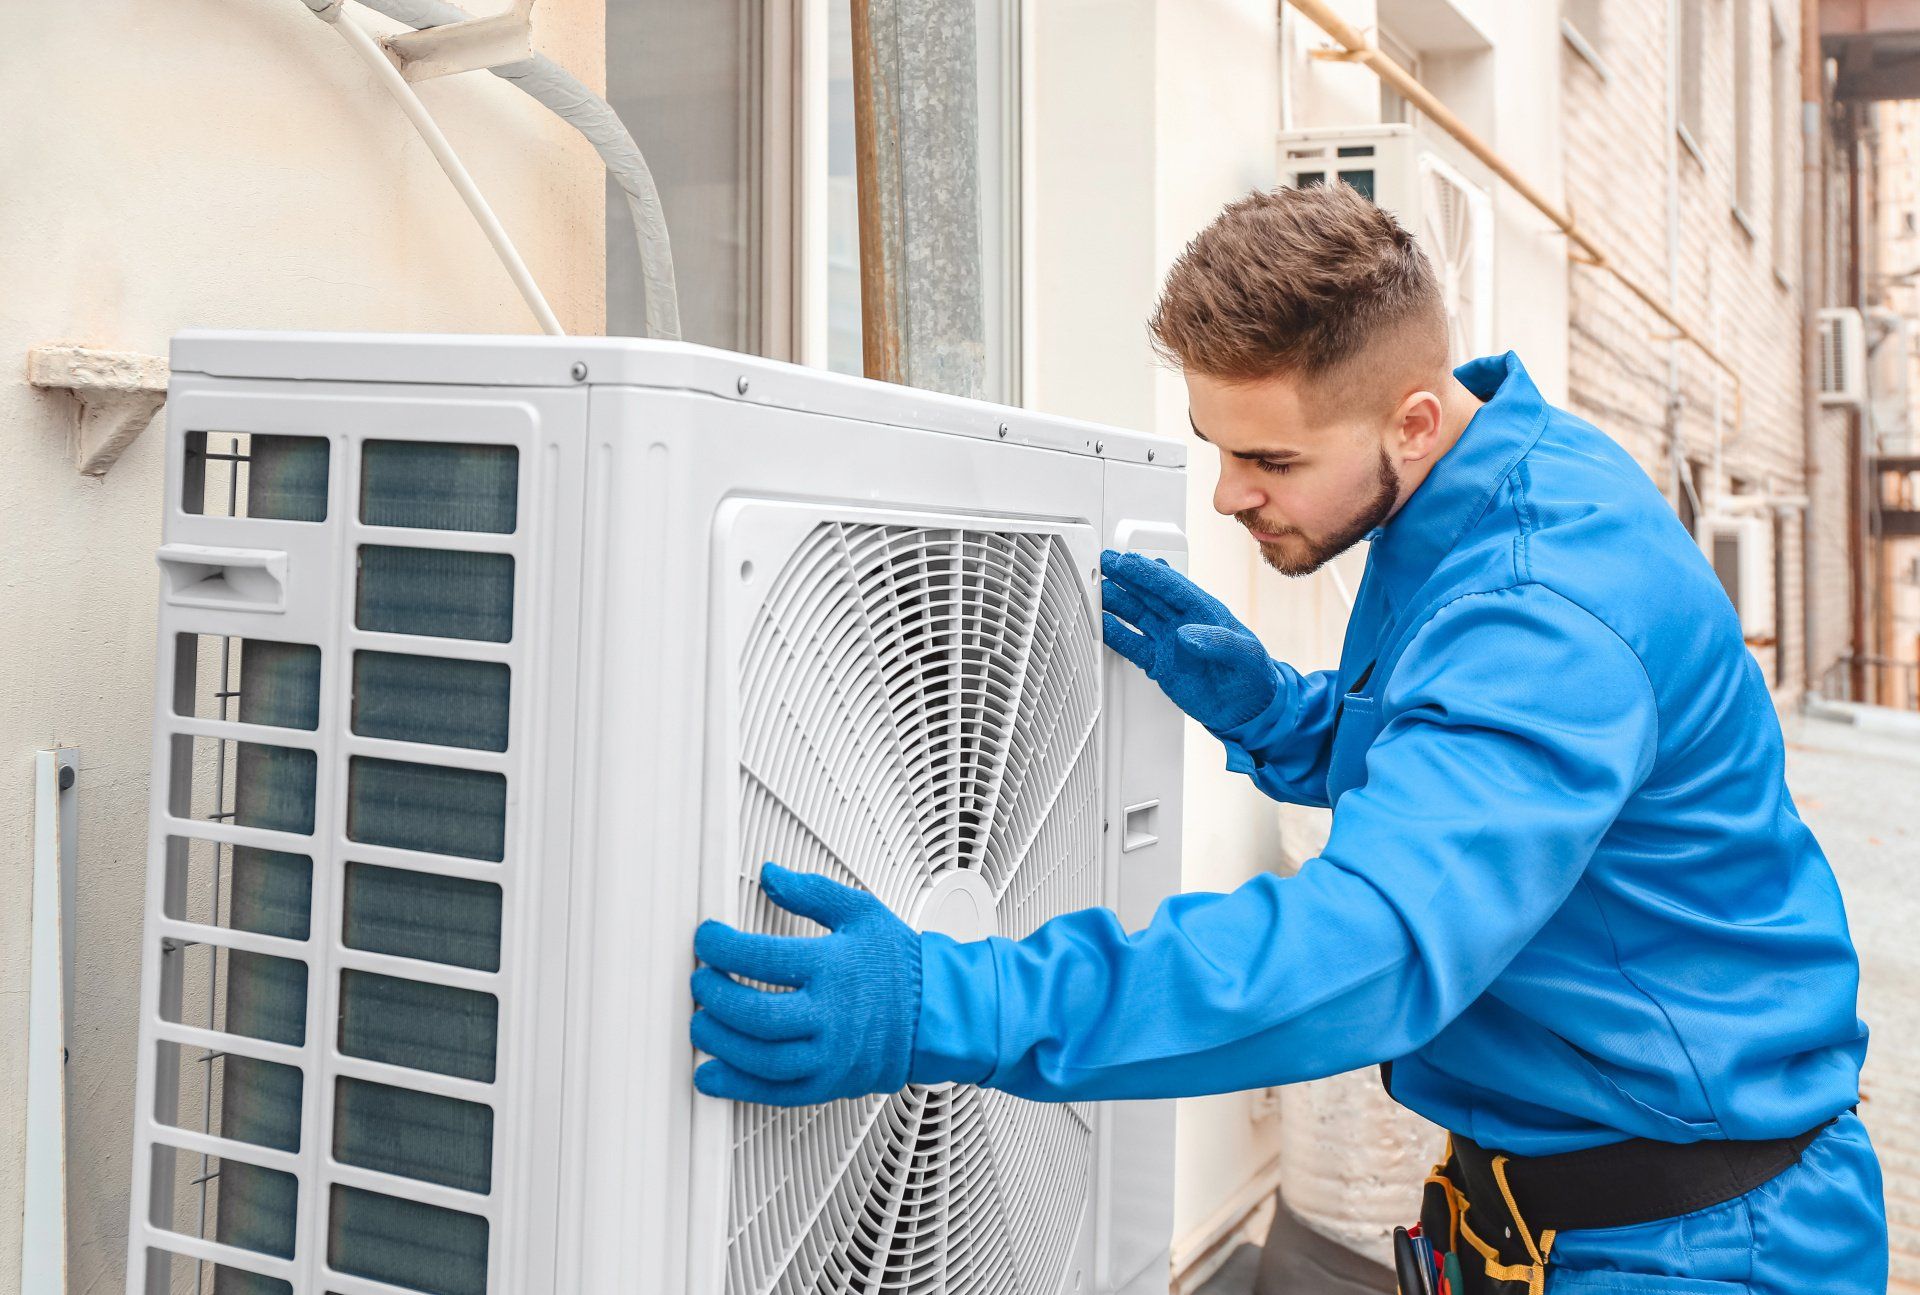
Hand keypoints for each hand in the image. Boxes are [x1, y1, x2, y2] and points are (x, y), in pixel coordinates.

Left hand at [690, 863, 921, 1105]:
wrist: (937, 1013)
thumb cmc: (901, 965)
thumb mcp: (861, 912)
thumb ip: (811, 892)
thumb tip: (771, 876)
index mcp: (836, 967)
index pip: (761, 957)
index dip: (721, 947)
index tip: (707, 940)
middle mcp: (833, 1015)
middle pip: (755, 1014)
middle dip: (714, 998)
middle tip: (701, 982)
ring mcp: (831, 1055)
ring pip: (761, 1059)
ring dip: (719, 1043)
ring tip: (701, 1024)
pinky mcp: (830, 1084)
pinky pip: (776, 1093)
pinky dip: (737, 1087)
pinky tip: (712, 1075)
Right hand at [1100, 548, 1278, 731]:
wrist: (1246, 711)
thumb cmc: (1253, 677)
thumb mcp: (1246, 656)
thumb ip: (1218, 642)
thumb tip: (1185, 633)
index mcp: (1205, 611)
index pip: (1172, 587)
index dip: (1148, 573)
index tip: (1127, 562)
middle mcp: (1183, 622)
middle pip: (1149, 594)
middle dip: (1125, 578)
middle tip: (1102, 563)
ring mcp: (1168, 642)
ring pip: (1136, 615)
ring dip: (1116, 602)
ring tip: (1095, 590)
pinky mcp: (1159, 663)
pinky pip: (1133, 645)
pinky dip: (1116, 634)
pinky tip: (1102, 624)